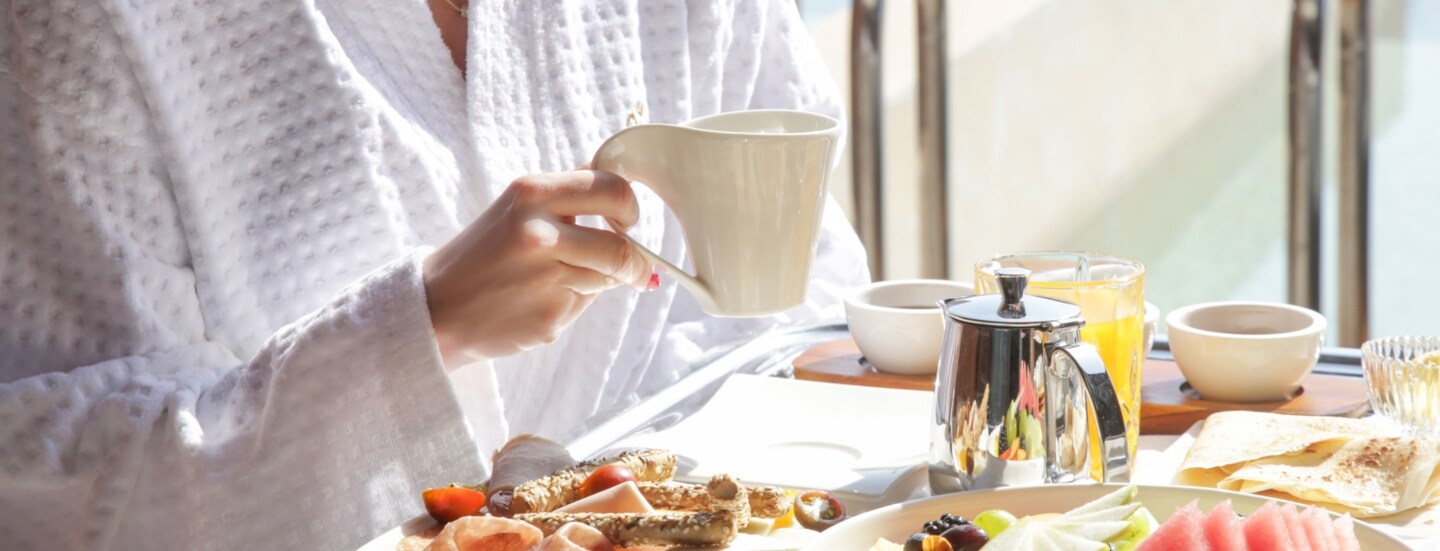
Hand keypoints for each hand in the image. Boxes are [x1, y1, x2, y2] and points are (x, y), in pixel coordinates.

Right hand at [423, 170, 653, 365]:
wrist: (437, 307)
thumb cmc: (483, 253)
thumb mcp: (516, 207)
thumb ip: (566, 195)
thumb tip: (618, 183)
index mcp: (532, 194)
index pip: (612, 190)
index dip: (629, 208)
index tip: (628, 220)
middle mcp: (540, 233)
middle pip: (620, 248)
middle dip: (636, 262)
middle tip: (634, 266)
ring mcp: (545, 278)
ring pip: (607, 279)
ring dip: (601, 282)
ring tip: (561, 280)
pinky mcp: (549, 317)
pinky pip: (584, 305)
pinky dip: (572, 303)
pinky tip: (539, 300)